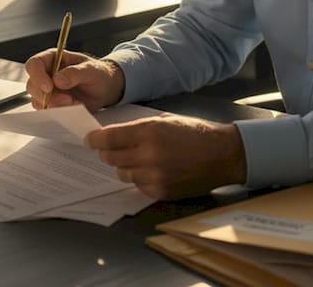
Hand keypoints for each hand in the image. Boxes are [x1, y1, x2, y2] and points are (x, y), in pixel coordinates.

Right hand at [24, 49, 123, 110]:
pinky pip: (47, 110)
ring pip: (37, 100)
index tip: (49, 87)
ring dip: (55, 105)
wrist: (106, 89)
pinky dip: (59, 111)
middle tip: (67, 100)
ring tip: (74, 102)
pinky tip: (74, 106)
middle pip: (32, 85)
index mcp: (53, 58)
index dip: (37, 76)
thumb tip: (57, 79)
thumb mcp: (91, 70)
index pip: (34, 64)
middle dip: (46, 96)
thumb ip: (75, 73)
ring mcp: (48, 90)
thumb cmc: (99, 74)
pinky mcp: (52, 103)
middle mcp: (47, 74)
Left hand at [86, 115, 247, 199]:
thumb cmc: (194, 133)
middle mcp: (149, 154)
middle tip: (113, 149)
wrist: (222, 154)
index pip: (109, 138)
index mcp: (149, 131)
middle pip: (111, 157)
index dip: (95, 139)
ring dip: (125, 166)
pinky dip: (140, 178)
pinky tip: (154, 170)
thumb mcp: (165, 120)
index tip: (90, 140)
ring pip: (122, 173)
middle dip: (108, 152)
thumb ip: (138, 129)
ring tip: (140, 159)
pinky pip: (138, 186)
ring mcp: (154, 175)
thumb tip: (112, 135)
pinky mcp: (161, 191)